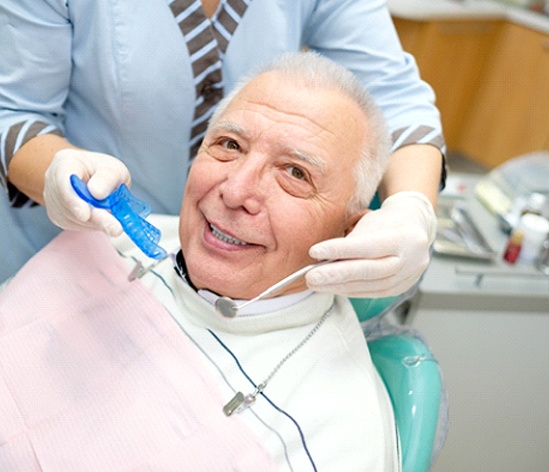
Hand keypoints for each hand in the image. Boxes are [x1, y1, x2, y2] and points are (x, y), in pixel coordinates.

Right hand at [43, 149, 130, 235]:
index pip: (63, 182)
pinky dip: (92, 225)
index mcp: (65, 162)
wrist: (94, 178)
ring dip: (96, 222)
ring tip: (114, 220)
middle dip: (93, 218)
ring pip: (72, 218)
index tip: (85, 214)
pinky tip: (102, 219)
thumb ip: (107, 179)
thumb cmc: (103, 171)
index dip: (73, 200)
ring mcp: (52, 200)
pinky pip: (74, 225)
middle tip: (115, 229)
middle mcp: (53, 181)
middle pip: (68, 204)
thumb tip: (97, 194)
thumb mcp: (114, 168)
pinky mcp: (58, 216)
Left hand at [306, 192, 436, 297]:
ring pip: (369, 285)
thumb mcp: (371, 223)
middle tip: (312, 276)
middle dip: (337, 275)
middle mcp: (409, 259)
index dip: (340, 250)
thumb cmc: (387, 223)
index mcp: (403, 236)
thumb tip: (321, 257)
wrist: (415, 229)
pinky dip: (349, 290)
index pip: (368, 245)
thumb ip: (351, 240)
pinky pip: (371, 292)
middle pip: (369, 270)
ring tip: (316, 283)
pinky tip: (333, 287)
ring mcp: (407, 277)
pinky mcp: (400, 288)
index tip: (315, 251)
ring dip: (339, 286)